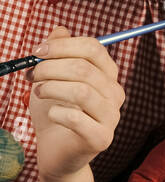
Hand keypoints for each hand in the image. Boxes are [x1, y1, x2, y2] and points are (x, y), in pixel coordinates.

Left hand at [29, 26, 124, 181]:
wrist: (55, 151)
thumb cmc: (55, 112)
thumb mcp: (52, 78)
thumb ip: (58, 53)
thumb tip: (60, 30)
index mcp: (107, 75)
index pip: (93, 48)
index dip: (62, 46)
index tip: (37, 51)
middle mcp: (115, 94)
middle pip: (85, 68)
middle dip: (51, 67)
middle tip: (32, 75)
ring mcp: (111, 117)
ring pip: (82, 91)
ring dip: (52, 87)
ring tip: (37, 92)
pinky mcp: (101, 138)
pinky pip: (77, 119)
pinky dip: (56, 112)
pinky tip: (50, 114)